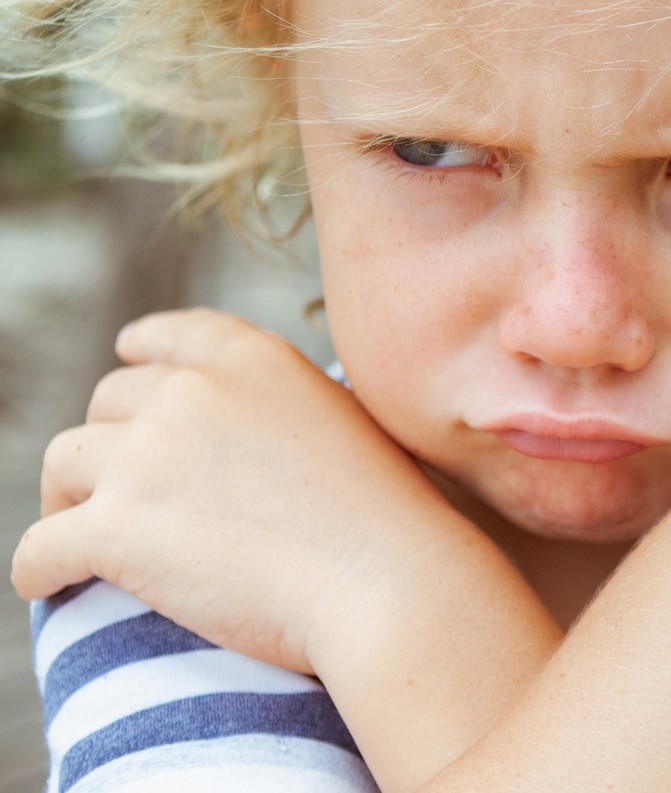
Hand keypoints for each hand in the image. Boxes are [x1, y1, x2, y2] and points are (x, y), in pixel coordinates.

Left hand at [11, 308, 461, 674]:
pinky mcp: (114, 528)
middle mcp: (189, 392)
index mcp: (252, 358)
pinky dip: (37, 568)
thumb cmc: (382, 519)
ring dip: (68, 500)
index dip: (142, 350)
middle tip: (122, 492)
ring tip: (84, 539)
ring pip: (62, 465)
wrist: (382, 579)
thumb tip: (234, 435)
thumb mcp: (340, 422)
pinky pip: (39, 546)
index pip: (171, 336)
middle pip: (106, 404)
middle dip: (109, 444)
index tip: (129, 357)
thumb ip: (277, 407)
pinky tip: (49, 585)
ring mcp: (146, 456)